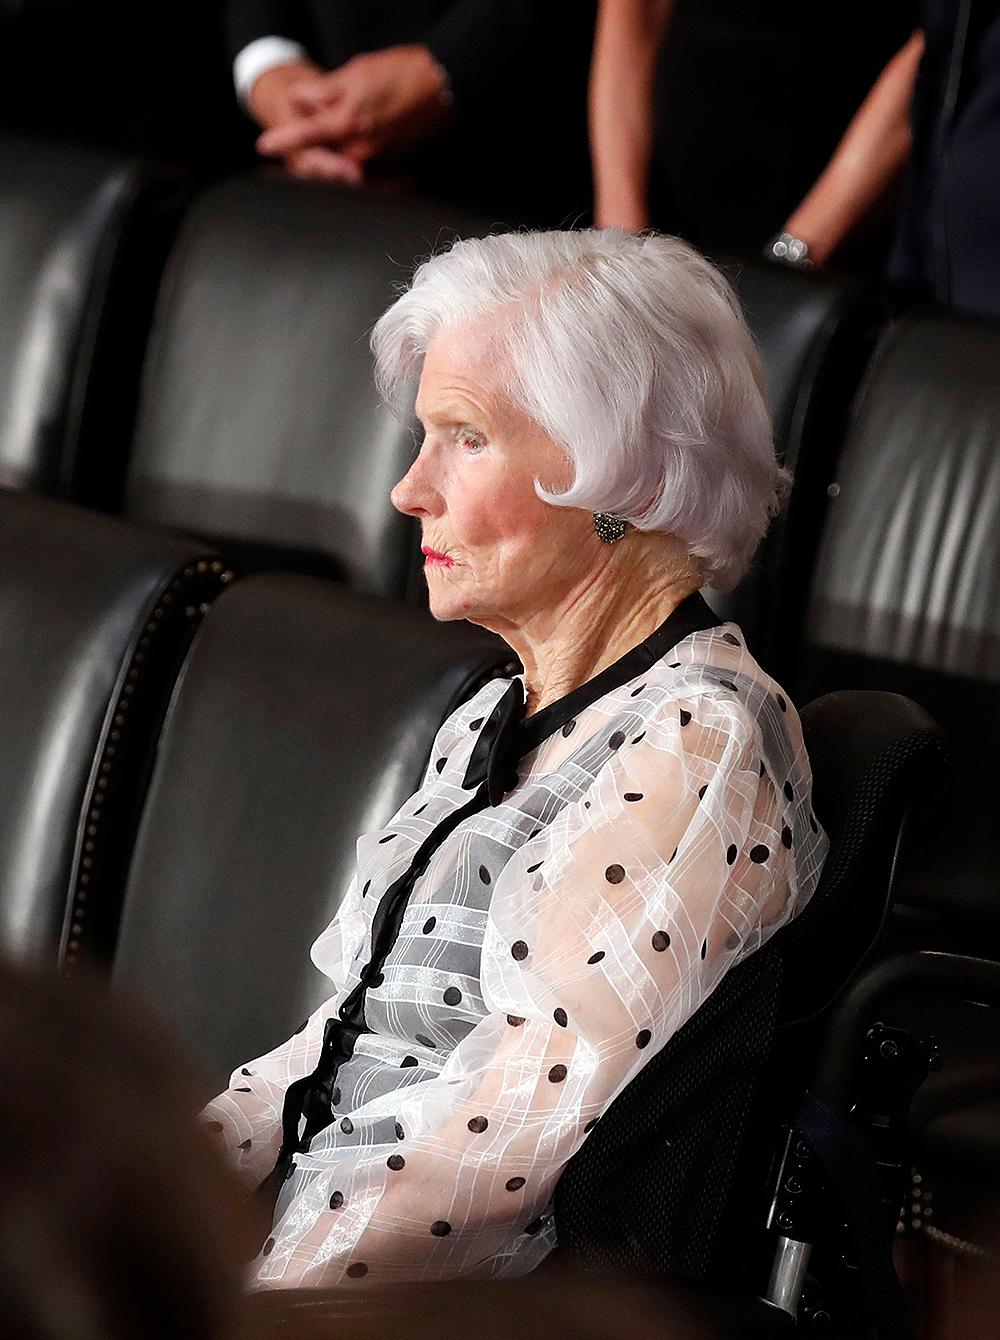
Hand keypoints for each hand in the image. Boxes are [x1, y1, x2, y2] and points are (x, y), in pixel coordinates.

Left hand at [256, 44, 453, 166]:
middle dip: (318, 146)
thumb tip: (299, 100)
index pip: (306, 134)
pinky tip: (370, 140)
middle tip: (316, 137)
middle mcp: (362, 150)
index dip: (283, 139)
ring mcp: (380, 160)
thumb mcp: (356, 71)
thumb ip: (324, 91)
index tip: (264, 145)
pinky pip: (371, 167)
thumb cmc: (403, 71)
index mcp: (348, 123)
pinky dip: (363, 158)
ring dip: (340, 152)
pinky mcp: (397, 165)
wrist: (446, 83)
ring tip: (354, 130)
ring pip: (347, 161)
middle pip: (326, 155)